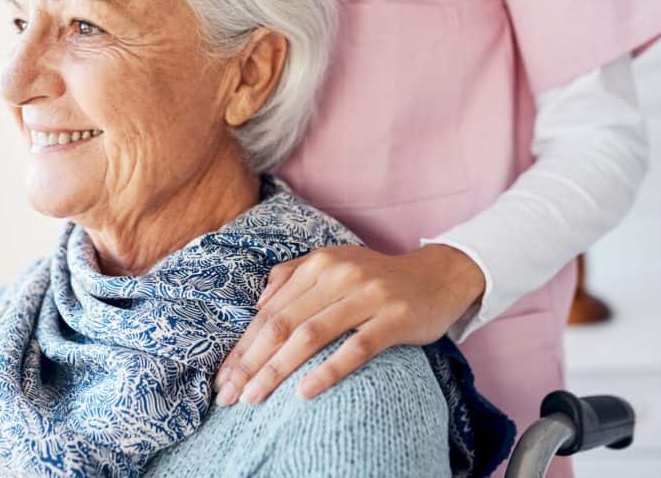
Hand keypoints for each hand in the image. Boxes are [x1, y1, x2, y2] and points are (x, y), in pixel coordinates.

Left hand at [213, 242, 486, 405]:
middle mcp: (340, 275)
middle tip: (229, 395)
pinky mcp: (395, 318)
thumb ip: (293, 275)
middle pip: (284, 324)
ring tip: (254, 397)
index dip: (243, 346)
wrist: (438, 276)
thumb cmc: (377, 278)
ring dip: (277, 369)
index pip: (271, 310)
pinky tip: (305, 392)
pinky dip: (328, 370)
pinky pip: (356, 348)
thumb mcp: (334, 264)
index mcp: (320, 264)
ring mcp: (369, 296)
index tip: (223, 378)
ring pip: (311, 335)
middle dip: (251, 362)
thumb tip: (258, 303)